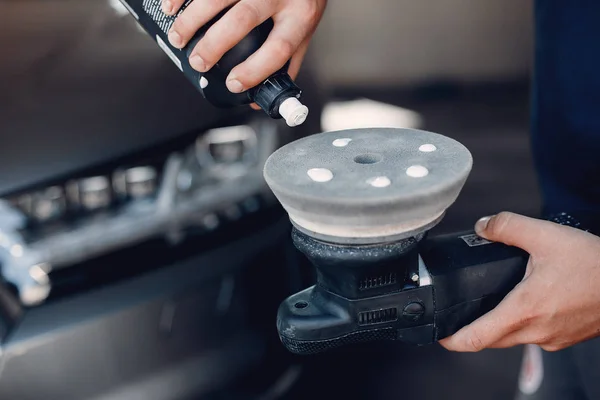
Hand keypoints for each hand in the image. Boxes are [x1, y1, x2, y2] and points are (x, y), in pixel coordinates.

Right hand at [163, 0, 326, 94]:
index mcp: (300, 17)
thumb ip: (286, 60)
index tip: (232, 83)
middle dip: (214, 44)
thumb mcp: (303, 28)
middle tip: (197, 62)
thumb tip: (258, 99)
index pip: (278, 49)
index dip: (254, 70)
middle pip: (244, 19)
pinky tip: (170, 7)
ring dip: (193, 19)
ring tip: (177, 38)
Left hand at [439, 212, 599, 351]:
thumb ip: (507, 227)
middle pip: (491, 340)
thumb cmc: (594, 264)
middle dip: (472, 330)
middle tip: (459, 314)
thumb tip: (482, 226)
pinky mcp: (565, 338)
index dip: (452, 339)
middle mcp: (536, 332)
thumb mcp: (545, 235)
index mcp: (524, 311)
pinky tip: (526, 302)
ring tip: (492, 302)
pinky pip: (534, 336)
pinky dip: (523, 323)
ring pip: (513, 338)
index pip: (476, 338)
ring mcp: (552, 338)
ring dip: (499, 325)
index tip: (439, 334)